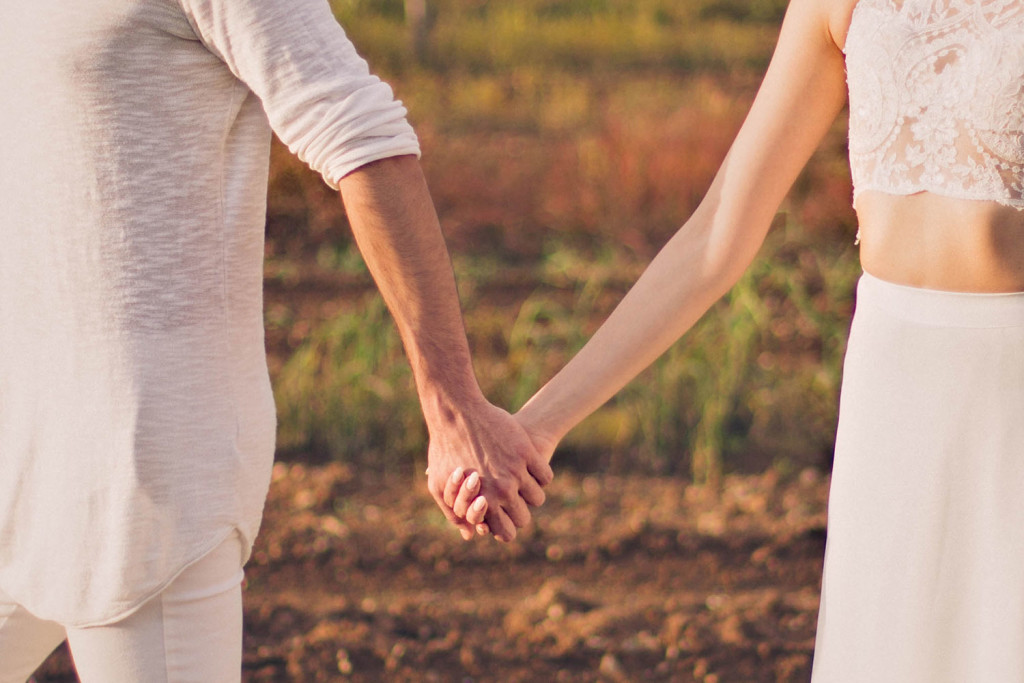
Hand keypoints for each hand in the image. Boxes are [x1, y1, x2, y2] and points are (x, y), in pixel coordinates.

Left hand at [425, 399, 552, 541]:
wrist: (457, 413)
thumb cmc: (444, 449)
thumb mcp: (440, 485)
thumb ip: (454, 513)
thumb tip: (469, 534)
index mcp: (483, 502)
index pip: (506, 533)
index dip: (507, 529)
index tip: (503, 519)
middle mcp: (503, 490)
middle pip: (524, 518)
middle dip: (519, 512)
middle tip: (513, 501)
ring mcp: (517, 471)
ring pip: (537, 498)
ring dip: (531, 493)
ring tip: (523, 484)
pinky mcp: (527, 452)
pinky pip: (545, 476)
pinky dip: (540, 475)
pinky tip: (531, 469)